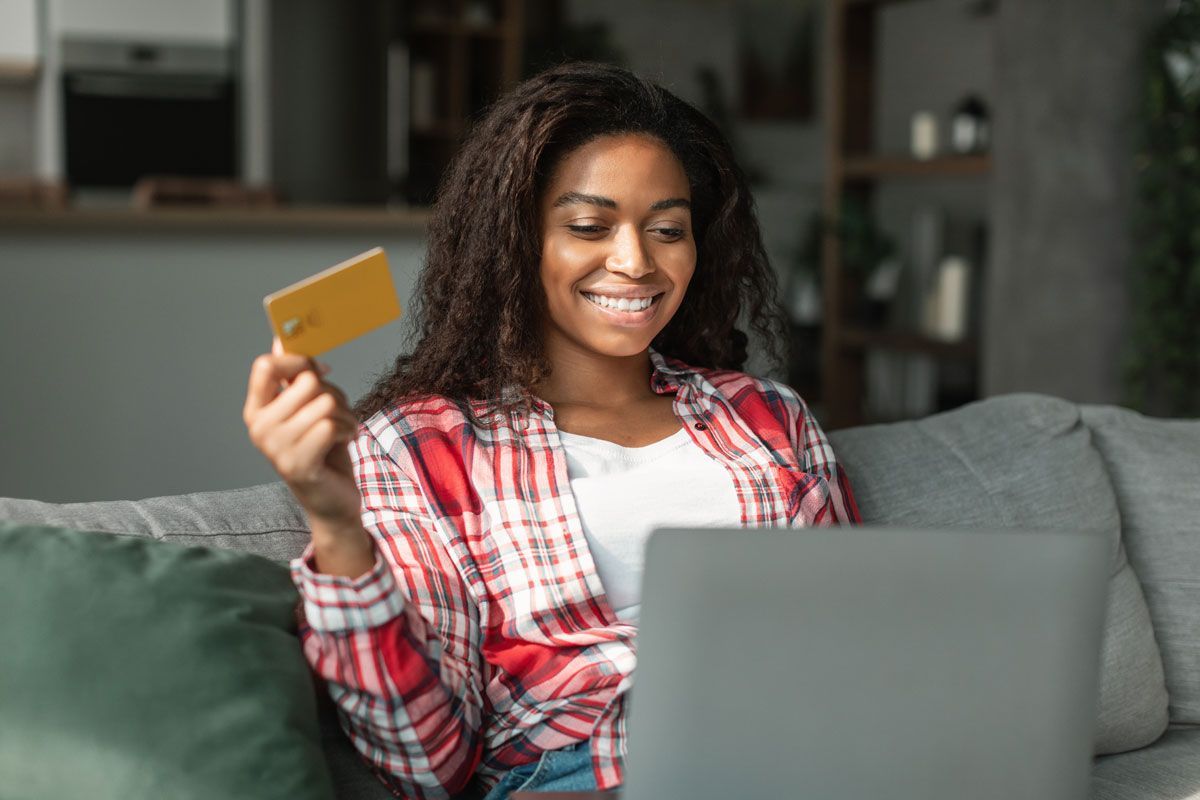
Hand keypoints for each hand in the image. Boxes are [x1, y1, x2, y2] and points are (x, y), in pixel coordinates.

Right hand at [243, 338, 362, 529]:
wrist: (332, 501)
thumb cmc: (322, 449)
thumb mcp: (307, 408)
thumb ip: (294, 376)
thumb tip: (281, 337)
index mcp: (256, 410)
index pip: (265, 365)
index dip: (297, 360)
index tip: (320, 370)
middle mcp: (259, 428)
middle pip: (307, 381)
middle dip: (334, 394)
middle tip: (338, 415)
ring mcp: (275, 448)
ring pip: (326, 402)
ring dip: (346, 415)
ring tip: (342, 431)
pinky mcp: (297, 464)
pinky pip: (331, 425)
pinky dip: (348, 430)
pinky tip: (344, 443)